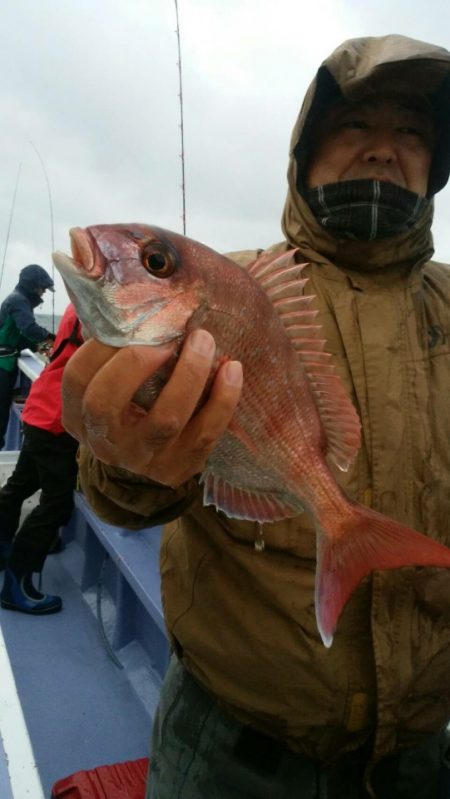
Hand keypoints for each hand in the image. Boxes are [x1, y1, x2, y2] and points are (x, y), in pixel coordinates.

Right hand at [61, 330, 242, 486]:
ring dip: (189, 374)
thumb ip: (116, 352)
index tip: (132, 325)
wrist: (152, 459)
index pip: (76, 379)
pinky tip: (232, 370)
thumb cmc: (132, 404)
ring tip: (204, 341)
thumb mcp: (112, 384)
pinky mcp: (177, 469)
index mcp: (79, 416)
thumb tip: (139, 298)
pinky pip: (204, 433)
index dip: (101, 348)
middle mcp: (105, 442)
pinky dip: (223, 399)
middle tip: (167, 335)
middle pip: (106, 402)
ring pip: (165, 419)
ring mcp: (142, 459)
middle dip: (137, 361)